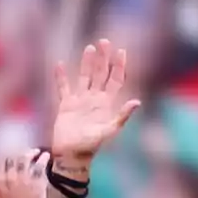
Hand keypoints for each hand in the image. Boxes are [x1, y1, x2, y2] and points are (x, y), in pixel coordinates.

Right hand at [0, 149, 48, 197]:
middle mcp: (11, 176)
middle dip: (22, 154)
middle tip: (28, 153)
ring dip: (33, 153)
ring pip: (28, 160)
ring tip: (38, 151)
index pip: (3, 164)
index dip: (9, 160)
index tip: (13, 159)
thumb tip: (1, 185)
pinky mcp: (37, 182)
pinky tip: (47, 157)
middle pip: (15, 158)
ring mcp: (25, 178)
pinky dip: (44, 161)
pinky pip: (41, 168)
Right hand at [51, 39, 141, 161]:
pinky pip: (63, 88)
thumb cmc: (91, 146)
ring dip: (86, 63)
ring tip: (89, 48)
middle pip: (100, 74)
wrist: (72, 155)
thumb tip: (137, 102)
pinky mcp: (66, 105)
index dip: (119, 66)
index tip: (121, 51)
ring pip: (84, 77)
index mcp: (106, 104)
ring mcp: (80, 101)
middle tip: (104, 41)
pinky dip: (61, 77)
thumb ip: (122, 116)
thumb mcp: (109, 131)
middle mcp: (94, 99)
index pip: (115, 80)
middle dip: (103, 58)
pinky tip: (59, 64)